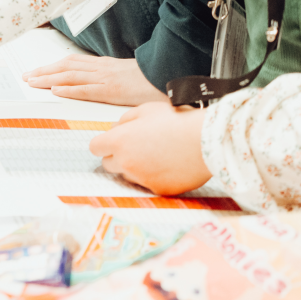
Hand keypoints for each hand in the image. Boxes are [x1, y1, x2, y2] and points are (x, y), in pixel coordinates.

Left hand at [24, 55, 166, 105]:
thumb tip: (103, 89)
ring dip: (49, 78)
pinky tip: (56, 90)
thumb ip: (114, 82)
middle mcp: (103, 68)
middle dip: (44, 70)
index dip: (53, 66)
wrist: (171, 75)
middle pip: (67, 66)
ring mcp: (107, 77)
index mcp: (105, 65)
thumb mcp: (129, 79)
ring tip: (33, 82)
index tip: (37, 70)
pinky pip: (87, 89)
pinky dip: (69, 89)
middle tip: (27, 76)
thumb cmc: (153, 80)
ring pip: (72, 75)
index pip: (73, 62)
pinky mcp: (113, 90)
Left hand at [88, 103, 209, 194]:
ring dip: (133, 166)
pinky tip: (166, 163)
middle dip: (116, 156)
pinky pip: (147, 184)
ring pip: (127, 175)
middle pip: (108, 164)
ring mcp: (142, 179)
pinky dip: (152, 176)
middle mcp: (126, 163)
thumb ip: (125, 119)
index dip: (103, 143)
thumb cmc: (176, 120)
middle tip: (134, 146)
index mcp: (119, 141)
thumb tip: (116, 128)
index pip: (96, 147)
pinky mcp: (158, 190)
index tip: (112, 141)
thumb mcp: (146, 109)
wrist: (205, 140)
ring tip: (154, 153)